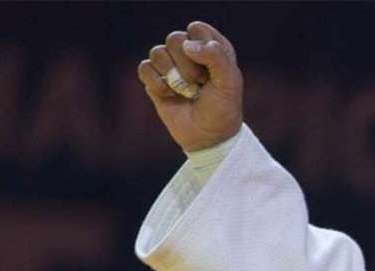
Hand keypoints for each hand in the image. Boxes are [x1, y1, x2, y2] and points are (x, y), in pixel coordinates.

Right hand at [136, 21, 243, 152]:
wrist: (207, 138)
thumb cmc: (222, 110)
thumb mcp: (229, 84)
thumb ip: (217, 57)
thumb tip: (187, 45)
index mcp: (212, 47)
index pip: (197, 29)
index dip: (201, 48)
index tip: (210, 71)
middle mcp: (190, 52)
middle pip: (174, 39)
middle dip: (187, 66)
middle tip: (199, 84)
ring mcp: (170, 65)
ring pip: (157, 52)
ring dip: (173, 76)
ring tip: (187, 92)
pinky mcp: (155, 79)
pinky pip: (144, 68)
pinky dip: (157, 84)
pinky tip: (170, 95)